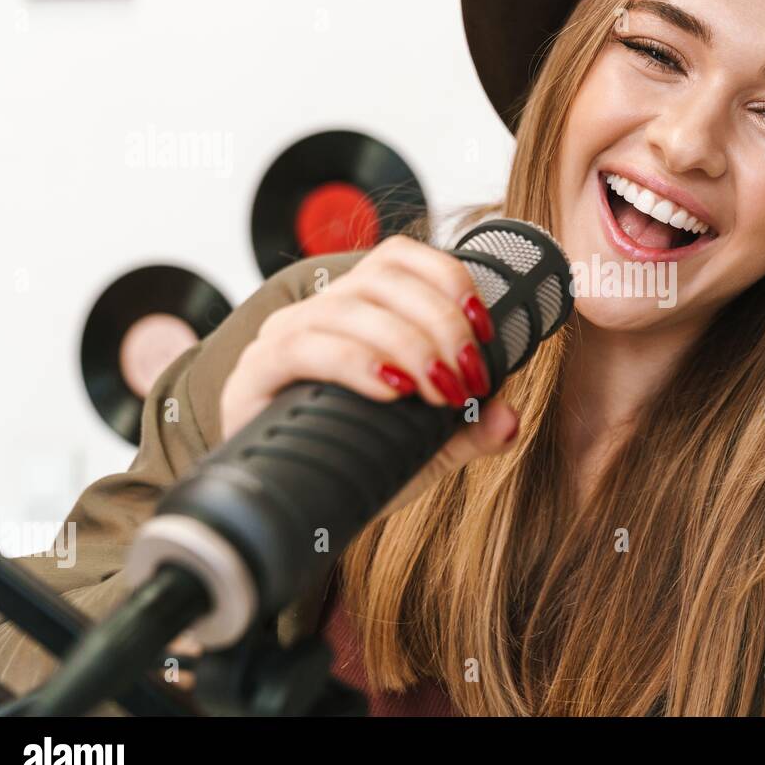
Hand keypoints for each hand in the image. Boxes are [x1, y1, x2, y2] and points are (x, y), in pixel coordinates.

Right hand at [219, 234, 520, 511]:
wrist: (291, 505)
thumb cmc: (355, 462)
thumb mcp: (425, 447)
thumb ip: (469, 430)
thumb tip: (509, 417)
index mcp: (361, 310)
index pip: (402, 258)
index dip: (448, 279)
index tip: (483, 329)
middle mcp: (321, 312)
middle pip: (383, 280)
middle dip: (440, 324)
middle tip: (468, 378)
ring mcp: (284, 338)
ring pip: (348, 308)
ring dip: (408, 344)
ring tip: (440, 391)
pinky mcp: (255, 374)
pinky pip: (302, 346)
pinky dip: (355, 361)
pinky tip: (391, 389)